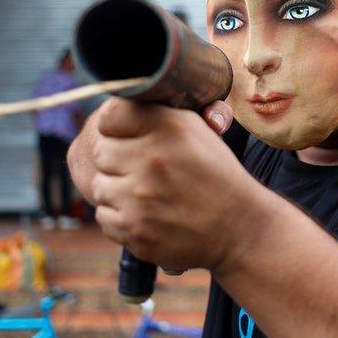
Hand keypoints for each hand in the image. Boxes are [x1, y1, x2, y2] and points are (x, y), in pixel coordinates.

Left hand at [70, 99, 260, 270]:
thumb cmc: (215, 175)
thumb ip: (157, 114)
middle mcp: (153, 160)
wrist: (238, 228)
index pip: (110, 116)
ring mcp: (141, 197)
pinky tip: (147, 215)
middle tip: (142, 170)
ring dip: (118, 190)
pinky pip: (103, 216)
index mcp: (170, 128)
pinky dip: (121, 217)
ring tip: (147, 194)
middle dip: (118, 160)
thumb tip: (113, 107)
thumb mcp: (197, 131)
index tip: (127, 136)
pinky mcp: (134, 229)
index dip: (117, 127)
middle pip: (101, 151)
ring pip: (99, 185)